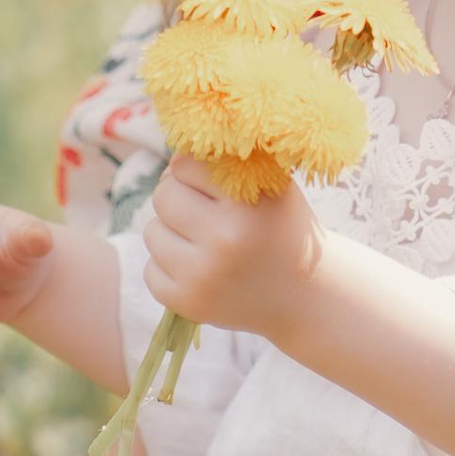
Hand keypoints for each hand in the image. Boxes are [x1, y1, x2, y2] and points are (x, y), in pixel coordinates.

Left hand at [142, 157, 321, 341]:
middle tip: (202, 211)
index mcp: (248, 203)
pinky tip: (199, 268)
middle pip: (164, 196)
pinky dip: (168, 267)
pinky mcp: (188, 304)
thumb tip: (174, 150)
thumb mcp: (271, 185)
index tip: (210, 183)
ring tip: (204, 241)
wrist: (304, 294)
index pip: (185, 165)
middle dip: (178, 198)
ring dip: (171, 233)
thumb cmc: (280, 227)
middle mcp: (225, 239)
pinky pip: (150, 270)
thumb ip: (227, 162)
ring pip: (152, 232)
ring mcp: (203, 276)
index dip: (193, 171)